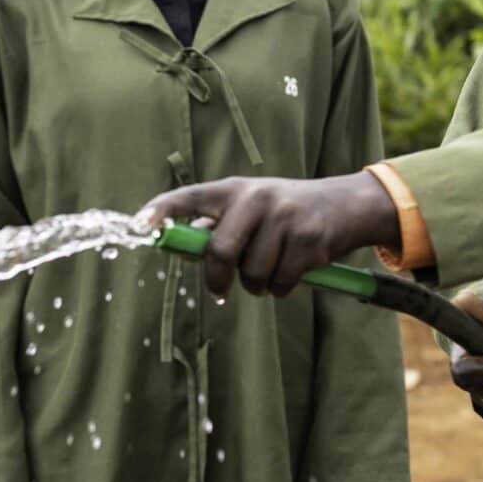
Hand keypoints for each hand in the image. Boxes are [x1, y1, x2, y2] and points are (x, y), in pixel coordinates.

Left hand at [138, 174, 399, 297]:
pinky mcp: (308, 241)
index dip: (161, 211)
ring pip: (251, 274)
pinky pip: (280, 283)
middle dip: (217, 280)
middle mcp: (257, 198)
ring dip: (257, 285)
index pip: (190, 197)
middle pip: (220, 252)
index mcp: (234, 189)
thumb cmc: (285, 212)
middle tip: (221, 292)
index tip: (138, 226)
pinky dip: (281, 288)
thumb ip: (220, 223)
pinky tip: (292, 272)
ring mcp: (284, 218)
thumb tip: (181, 246)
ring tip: (269, 272)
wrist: (344, 205)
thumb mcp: (253, 205)